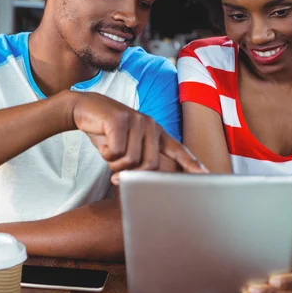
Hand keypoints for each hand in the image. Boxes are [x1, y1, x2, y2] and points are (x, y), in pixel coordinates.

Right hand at [68, 92, 207, 183]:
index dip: (192, 163)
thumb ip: (139, 159)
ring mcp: (136, 120)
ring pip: (131, 160)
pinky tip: (103, 142)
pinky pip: (116, 152)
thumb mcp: (126, 145)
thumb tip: (144, 183)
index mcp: (156, 132)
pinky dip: (106, 154)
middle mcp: (150, 124)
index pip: (178, 149)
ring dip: (114, 164)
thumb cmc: (107, 132)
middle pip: (150, 165)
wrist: (84, 109)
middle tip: (116, 174)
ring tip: (109, 153)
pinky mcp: (120, 119)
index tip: (206, 176)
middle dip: (131, 174)